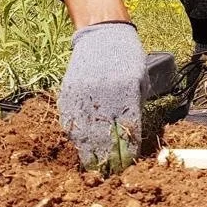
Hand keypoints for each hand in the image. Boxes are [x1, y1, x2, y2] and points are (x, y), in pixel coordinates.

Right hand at [57, 22, 147, 174]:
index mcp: (125, 90)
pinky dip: (74, 134)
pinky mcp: (67, 92)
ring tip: (92, 165)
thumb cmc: (127, 58)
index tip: (127, 162)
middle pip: (102, 133)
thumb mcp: (139, 79)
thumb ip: (134, 105)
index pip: (126, 127)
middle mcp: (102, 93)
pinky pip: (69, 119)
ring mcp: (82, 93)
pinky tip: (79, 145)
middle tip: (108, 171)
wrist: (102, 35)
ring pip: (82, 129)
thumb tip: (130, 134)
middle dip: (106, 155)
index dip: (126, 147)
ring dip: (87, 149)